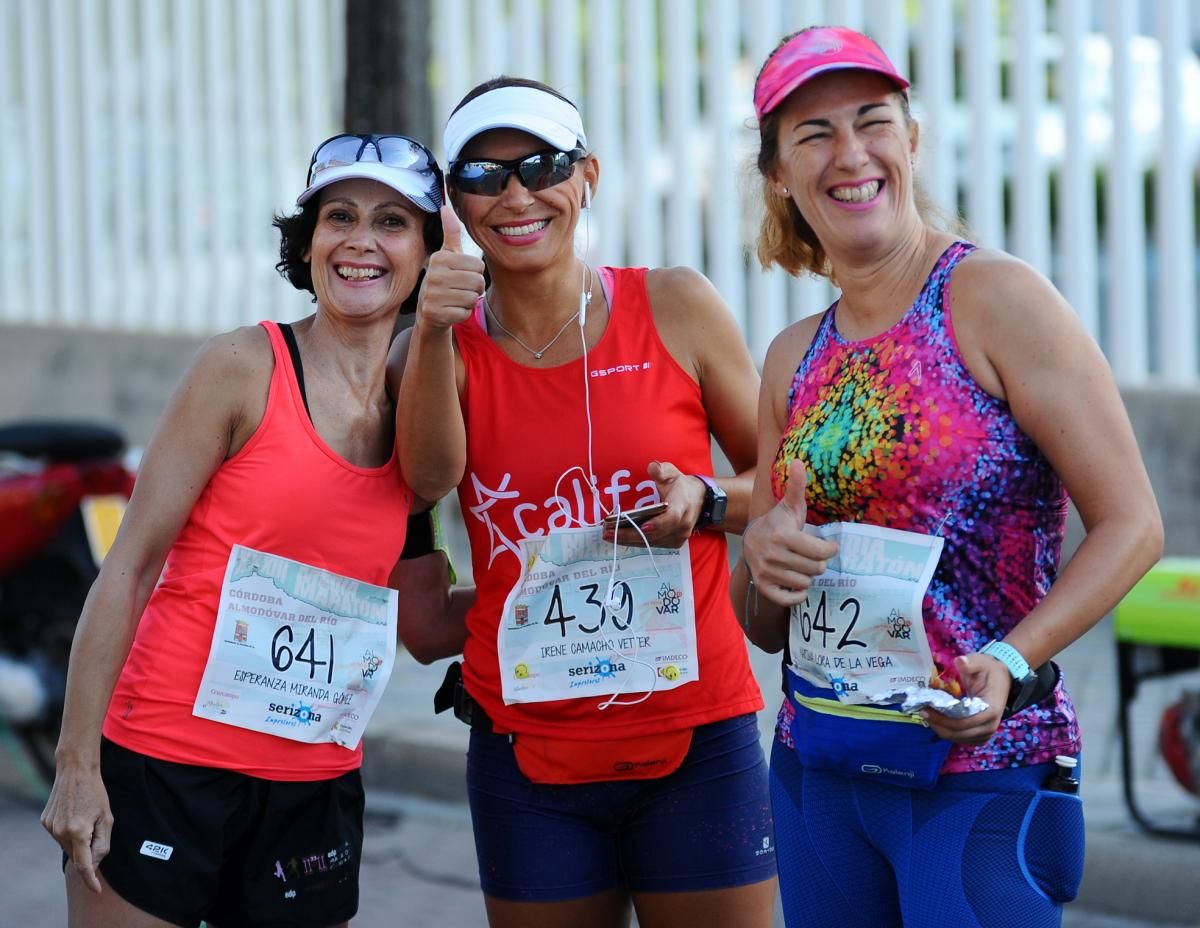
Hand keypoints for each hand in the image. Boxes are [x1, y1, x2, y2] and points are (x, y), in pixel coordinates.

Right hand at [41, 763, 113, 892]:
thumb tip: (95, 864)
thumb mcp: (106, 818)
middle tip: (96, 831)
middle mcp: (60, 832)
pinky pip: (59, 835)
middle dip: (87, 851)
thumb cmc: (95, 793)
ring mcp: (50, 828)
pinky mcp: (45, 822)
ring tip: (85, 818)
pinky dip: (68, 832)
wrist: (75, 771)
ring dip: (77, 840)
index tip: (97, 890)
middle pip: (76, 855)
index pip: (84, 865)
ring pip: (67, 846)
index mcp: (78, 832)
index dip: (90, 880)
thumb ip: (102, 843)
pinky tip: (74, 815)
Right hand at [415, 205, 485, 330]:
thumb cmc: (443, 280)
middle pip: (477, 282)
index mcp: (439, 258)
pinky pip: (464, 313)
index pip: (478, 265)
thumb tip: (446, 207)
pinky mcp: (435, 314)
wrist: (428, 312)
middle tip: (461, 289)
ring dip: (469, 301)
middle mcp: (433, 275)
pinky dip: (462, 314)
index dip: (476, 273)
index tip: (463, 275)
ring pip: (472, 298)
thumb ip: (451, 233)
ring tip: (456, 299)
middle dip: (475, 288)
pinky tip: (451, 311)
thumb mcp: (447, 256)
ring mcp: (432, 296)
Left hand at [601, 461, 700, 548]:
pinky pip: (652, 544)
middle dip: (630, 534)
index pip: (671, 518)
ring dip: (629, 540)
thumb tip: (652, 467)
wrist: (699, 501)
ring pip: (651, 542)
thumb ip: (662, 470)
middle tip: (608, 532)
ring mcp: (678, 536)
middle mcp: (682, 525)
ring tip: (608, 535)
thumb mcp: (672, 473)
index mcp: (683, 506)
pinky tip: (619, 537)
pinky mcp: (673, 543)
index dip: (658, 524)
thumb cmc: (681, 486)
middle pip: (655, 534)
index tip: (642, 527)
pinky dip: (636, 542)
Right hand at [741, 461, 836, 606]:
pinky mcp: (764, 587)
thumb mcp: (789, 506)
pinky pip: (790, 599)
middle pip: (815, 569)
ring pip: (805, 582)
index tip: (829, 546)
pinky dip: (797, 594)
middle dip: (818, 562)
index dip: (829, 550)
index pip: (820, 552)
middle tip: (813, 556)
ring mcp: (767, 573)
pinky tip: (797, 583)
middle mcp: (773, 556)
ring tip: (802, 565)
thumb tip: (798, 461)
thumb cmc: (777, 524)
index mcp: (782, 536)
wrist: (749, 542)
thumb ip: (796, 486)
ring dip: (808, 576)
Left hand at [922, 652, 1008, 744]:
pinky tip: (937, 719)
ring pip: (957, 738)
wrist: (1002, 679)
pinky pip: (960, 738)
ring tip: (927, 713)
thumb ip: (970, 663)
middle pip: (959, 732)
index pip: (965, 722)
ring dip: (940, 728)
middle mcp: (990, 725)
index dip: (943, 719)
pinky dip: (947, 731)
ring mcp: (986, 733)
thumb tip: (960, 661)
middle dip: (938, 723)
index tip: (926, 709)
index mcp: (991, 709)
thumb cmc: (989, 670)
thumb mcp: (981, 662)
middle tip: (922, 710)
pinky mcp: (980, 735)